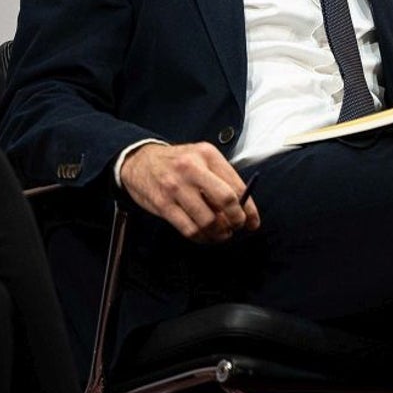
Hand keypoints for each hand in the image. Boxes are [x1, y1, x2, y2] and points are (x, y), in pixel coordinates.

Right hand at [119, 142, 260, 242]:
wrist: (139, 160)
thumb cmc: (178, 163)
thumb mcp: (202, 159)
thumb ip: (222, 179)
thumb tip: (244, 208)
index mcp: (208, 155)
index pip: (236, 186)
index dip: (249, 208)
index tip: (253, 222)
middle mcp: (193, 169)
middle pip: (226, 200)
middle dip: (236, 220)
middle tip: (237, 227)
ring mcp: (176, 187)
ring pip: (207, 220)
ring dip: (218, 233)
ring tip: (221, 234)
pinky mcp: (163, 204)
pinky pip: (188, 229)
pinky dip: (201, 238)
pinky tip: (205, 236)